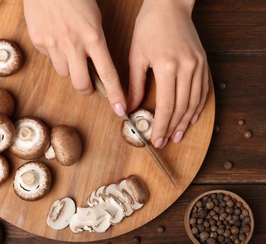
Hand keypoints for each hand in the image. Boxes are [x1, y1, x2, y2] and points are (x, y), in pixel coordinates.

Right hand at [23, 0, 126, 116]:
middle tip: (89, 85)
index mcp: (93, 36)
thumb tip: (93, 65)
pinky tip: (54, 37)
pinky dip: (53, 53)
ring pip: (63, 73)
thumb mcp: (94, 17)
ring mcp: (53, 44)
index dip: (115, 94)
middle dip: (87, 89)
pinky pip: (48, 58)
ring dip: (69, 68)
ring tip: (69, 49)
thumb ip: (95, 42)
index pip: (107, 73)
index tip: (121, 109)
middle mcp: (73, 44)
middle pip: (81, 84)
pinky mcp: (39, 42)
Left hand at [127, 0, 208, 148]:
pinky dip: (198, 106)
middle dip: (173, 128)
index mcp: (168, 67)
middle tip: (166, 141)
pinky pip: (203, 90)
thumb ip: (134, 85)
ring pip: (195, 101)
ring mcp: (198, 65)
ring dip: (187, 121)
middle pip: (182, 107)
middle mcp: (187, 68)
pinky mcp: (203, 62)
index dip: (161, 126)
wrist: (169, 6)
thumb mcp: (136, 56)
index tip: (156, 139)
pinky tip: (193, 117)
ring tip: (179, 135)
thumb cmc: (149, 28)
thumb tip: (128, 108)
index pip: (166, 106)